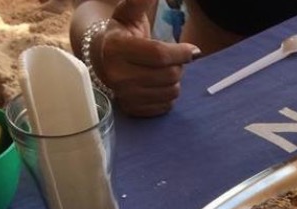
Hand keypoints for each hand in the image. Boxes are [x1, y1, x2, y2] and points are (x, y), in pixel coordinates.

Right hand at [94, 0, 198, 116]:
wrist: (102, 59)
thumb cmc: (121, 33)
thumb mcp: (127, 14)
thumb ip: (139, 2)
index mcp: (116, 49)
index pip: (159, 54)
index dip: (182, 52)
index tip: (194, 50)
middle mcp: (117, 75)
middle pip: (170, 75)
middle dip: (179, 65)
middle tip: (175, 58)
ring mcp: (124, 96)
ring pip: (171, 92)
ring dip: (175, 80)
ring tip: (165, 70)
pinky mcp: (132, 110)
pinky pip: (166, 106)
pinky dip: (167, 95)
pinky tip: (158, 84)